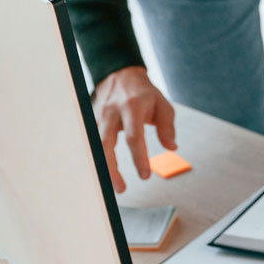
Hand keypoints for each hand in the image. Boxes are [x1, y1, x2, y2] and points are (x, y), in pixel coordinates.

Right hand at [94, 66, 176, 193]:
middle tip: (122, 188)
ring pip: (95, 146)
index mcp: (132, 107)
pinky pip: (91, 143)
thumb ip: (167, 126)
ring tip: (114, 185)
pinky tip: (103, 172)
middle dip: (112, 169)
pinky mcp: (91, 120)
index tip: (145, 176)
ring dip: (103, 167)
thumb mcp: (162, 105)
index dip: (139, 158)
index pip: (134, 137)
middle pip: (106, 145)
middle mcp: (112, 112)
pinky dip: (97, 159)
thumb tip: (172, 148)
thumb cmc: (144, 93)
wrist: (120, 74)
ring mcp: (98, 116)